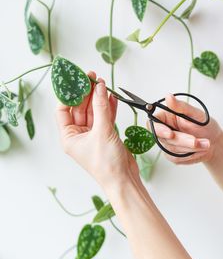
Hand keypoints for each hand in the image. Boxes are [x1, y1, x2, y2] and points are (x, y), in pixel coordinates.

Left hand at [56, 71, 138, 188]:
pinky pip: (104, 117)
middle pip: (79, 108)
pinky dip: (108, 108)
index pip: (63, 110)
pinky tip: (111, 96)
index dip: (69, 95)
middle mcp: (78, 135)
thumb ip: (101, 108)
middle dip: (86, 93)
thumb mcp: (102, 132)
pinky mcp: (105, 135)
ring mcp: (92, 135)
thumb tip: (99, 87)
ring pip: (93, 112)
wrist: (123, 179)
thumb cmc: (107, 164)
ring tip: (103, 83)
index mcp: (69, 137)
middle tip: (93, 78)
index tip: (76, 81)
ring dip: (98, 98)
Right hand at [147, 94, 221, 164]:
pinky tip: (199, 149)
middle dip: (182, 140)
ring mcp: (166, 144)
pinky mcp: (172, 155)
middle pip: (163, 138)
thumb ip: (181, 107)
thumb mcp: (195, 114)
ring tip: (205, 143)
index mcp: (165, 118)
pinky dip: (190, 154)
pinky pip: (176, 157)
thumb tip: (168, 96)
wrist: (214, 142)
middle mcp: (163, 131)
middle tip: (196, 140)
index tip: (170, 133)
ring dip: (190, 148)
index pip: (152, 123)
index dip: (159, 130)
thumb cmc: (205, 125)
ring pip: (171, 149)